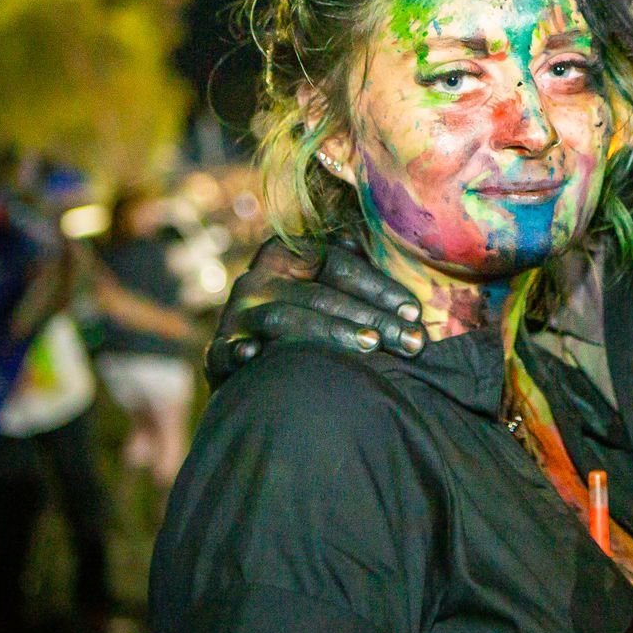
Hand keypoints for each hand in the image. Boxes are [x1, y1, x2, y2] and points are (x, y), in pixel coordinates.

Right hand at [205, 234, 424, 385]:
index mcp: (286, 255)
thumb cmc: (306, 324)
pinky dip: (240, 351)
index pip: (338, 264)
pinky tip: (258, 357)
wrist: (257, 377)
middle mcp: (258, 280)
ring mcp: (236, 316)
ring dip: (329, 333)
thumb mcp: (325, 289)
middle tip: (411, 341)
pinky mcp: (218, 352)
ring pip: (285, 318)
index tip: (415, 311)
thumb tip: (382, 257)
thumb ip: (353, 269)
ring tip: (370, 347)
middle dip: (371, 318)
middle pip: (319, 295)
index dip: (380, 287)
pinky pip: (226, 350)